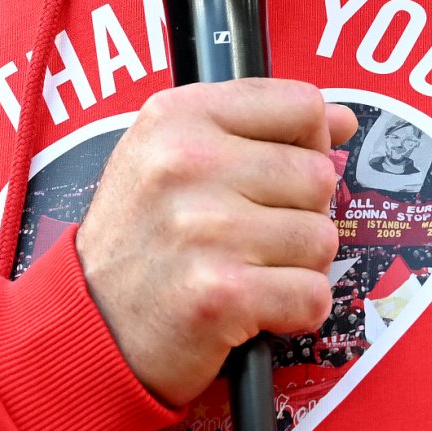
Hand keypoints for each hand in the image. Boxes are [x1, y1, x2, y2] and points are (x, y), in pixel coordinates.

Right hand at [74, 79, 354, 405]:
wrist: (90, 325)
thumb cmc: (141, 239)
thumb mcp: (169, 156)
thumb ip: (254, 128)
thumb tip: (341, 120)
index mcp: (177, 117)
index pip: (300, 104)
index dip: (307, 142)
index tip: (279, 173)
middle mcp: (187, 164)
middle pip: (318, 175)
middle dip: (299, 214)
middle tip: (250, 237)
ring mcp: (205, 229)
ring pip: (321, 238)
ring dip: (296, 266)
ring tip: (245, 271)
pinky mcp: (221, 293)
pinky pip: (312, 295)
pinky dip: (294, 311)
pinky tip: (252, 308)